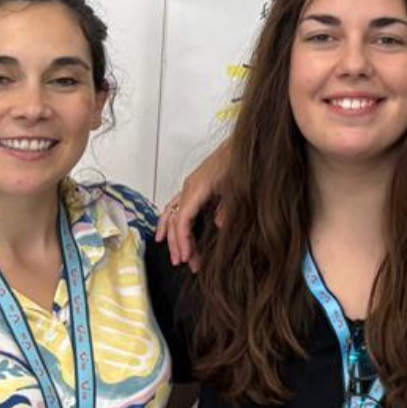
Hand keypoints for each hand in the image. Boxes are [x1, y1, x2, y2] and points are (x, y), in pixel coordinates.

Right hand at [157, 139, 234, 267]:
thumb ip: (228, 207)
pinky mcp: (193, 187)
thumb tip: (219, 226)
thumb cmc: (239, 162)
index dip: (182, 240)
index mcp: (197, 188)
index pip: (182, 219)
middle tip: (185, 263)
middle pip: (175, 220)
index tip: (186, 257)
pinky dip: (169, 222)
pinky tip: (164, 235)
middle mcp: (188, 188)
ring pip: (172, 215)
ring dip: (174, 236)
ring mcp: (189, 187)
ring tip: (178, 256)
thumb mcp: (238, 186)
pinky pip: (175, 207)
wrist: (242, 144)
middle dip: (178, 243)